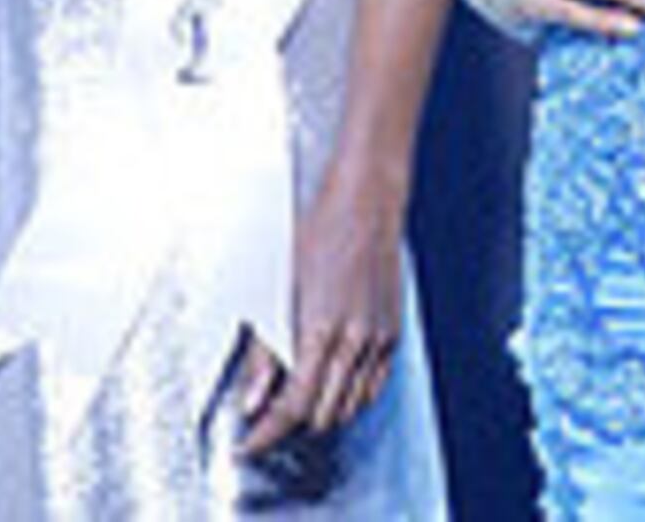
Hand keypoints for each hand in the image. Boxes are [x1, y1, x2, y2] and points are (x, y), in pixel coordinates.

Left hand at [237, 159, 404, 455]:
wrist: (367, 201)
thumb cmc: (321, 232)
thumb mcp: (277, 292)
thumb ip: (264, 353)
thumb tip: (252, 399)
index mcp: (322, 330)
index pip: (293, 407)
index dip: (268, 434)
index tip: (251, 444)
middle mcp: (356, 340)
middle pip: (323, 413)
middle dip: (291, 425)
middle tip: (266, 421)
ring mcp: (379, 338)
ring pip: (351, 406)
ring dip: (323, 413)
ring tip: (297, 405)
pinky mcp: (393, 332)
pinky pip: (373, 385)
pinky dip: (351, 397)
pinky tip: (331, 386)